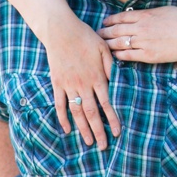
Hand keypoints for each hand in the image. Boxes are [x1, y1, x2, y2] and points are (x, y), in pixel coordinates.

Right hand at [44, 17, 120, 149]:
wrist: (60, 30)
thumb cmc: (85, 37)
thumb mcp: (104, 48)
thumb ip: (112, 67)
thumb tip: (120, 81)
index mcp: (97, 77)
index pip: (107, 103)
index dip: (112, 119)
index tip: (118, 132)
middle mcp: (83, 84)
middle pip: (92, 113)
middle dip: (99, 131)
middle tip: (103, 146)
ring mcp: (68, 85)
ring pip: (76, 112)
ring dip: (83, 129)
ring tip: (88, 142)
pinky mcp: (57, 83)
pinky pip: (59, 104)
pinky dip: (62, 117)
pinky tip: (67, 129)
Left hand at [99, 6, 176, 64]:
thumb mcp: (162, 10)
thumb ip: (147, 13)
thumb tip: (137, 15)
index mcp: (144, 15)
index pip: (120, 17)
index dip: (110, 20)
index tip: (104, 22)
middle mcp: (140, 28)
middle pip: (116, 30)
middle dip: (104, 32)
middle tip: (97, 35)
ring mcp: (143, 42)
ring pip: (119, 43)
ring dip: (108, 44)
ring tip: (102, 45)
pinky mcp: (148, 55)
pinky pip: (128, 55)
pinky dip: (119, 55)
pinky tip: (114, 55)